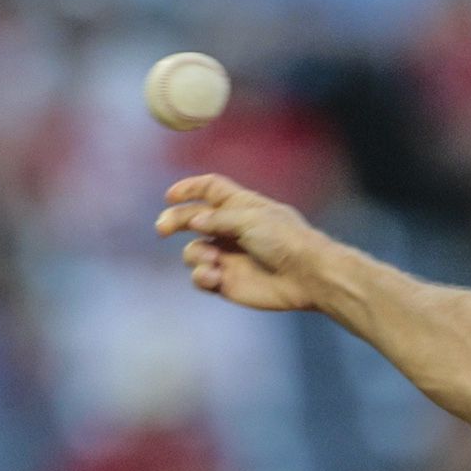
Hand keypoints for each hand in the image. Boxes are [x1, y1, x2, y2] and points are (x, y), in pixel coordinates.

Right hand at [156, 174, 333, 312]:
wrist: (307, 276)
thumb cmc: (285, 240)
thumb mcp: (249, 218)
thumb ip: (217, 217)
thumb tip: (193, 221)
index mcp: (240, 206)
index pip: (210, 190)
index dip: (189, 189)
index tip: (170, 196)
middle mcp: (231, 229)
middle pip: (192, 219)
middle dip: (174, 221)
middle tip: (162, 228)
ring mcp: (228, 256)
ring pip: (193, 251)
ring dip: (195, 254)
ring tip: (213, 260)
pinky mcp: (227, 282)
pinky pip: (201, 278)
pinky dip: (202, 276)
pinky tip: (215, 276)